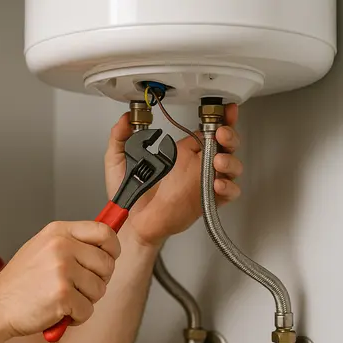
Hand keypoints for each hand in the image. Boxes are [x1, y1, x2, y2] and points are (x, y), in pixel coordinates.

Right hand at [0, 221, 120, 337]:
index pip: (104, 231)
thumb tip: (105, 244)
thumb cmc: (20, 282)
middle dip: (98, 280)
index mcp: (57, 232)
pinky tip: (58, 310)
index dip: (112, 247)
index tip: (109, 257)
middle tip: (77, 286)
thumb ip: (72, 243)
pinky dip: (76, 317)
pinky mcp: (62, 295)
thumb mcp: (43, 248)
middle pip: (107, 263)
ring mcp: (62, 270)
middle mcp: (61, 246)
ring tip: (62, 298)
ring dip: (85, 300)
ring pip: (100, 288)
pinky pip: (88, 309)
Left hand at [104, 104, 242, 246]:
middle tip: (221, 133)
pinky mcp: (208, 201)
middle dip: (228, 135)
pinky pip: (229, 193)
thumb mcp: (118, 162)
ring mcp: (204, 183)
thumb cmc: (130, 196)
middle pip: (224, 145)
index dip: (217, 120)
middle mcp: (195, 165)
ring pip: (231, 167)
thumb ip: (120, 138)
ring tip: (218, 160)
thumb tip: (125, 118)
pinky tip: (218, 184)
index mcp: (180, 152)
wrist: (134, 224)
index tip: (221, 111)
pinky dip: (229, 187)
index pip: (205, 131)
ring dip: (230, 161)